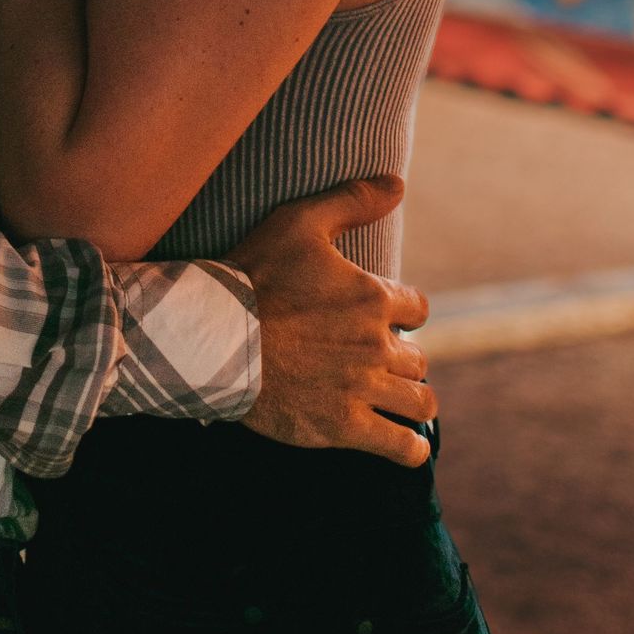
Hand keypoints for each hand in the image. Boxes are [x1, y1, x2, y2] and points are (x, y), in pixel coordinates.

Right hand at [226, 177, 435, 466]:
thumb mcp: (300, 222)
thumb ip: (352, 200)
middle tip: (372, 359)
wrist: (213, 336)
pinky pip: (401, 446)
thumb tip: (397, 184)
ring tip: (396, 399)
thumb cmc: (254, 275)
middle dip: (400, 358)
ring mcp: (362, 389)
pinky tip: (406, 445)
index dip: (402, 312)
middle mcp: (377, 346)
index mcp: (374, 298)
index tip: (381, 318)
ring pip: (419, 402)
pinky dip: (410, 449)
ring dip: (412, 399)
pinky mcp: (343, 428)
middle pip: (417, 358)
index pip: (418, 309)